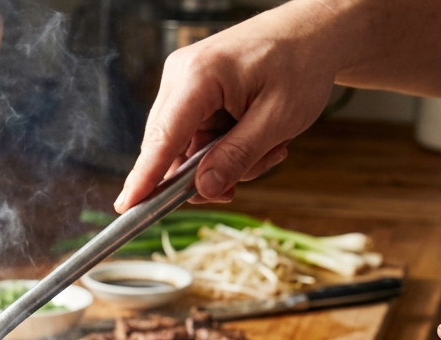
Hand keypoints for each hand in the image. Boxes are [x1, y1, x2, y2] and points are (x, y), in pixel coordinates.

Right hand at [114, 5, 340, 210]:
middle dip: (205, 172)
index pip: (163, 138)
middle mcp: (180, 75)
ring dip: (222, 160)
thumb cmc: (301, 63)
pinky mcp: (192, 90)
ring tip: (268, 147)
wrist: (313, 32)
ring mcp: (183, 82)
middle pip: (168, 147)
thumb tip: (204, 189)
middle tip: (243, 181)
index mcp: (198, 75)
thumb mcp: (279, 118)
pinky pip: (195, 136)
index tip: (127, 208)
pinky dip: (224, 147)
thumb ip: (238, 156)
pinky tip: (256, 138)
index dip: (144, 178)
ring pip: (184, 147)